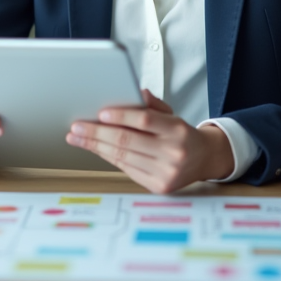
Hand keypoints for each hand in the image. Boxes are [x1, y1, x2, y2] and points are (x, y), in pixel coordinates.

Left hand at [65, 90, 234, 192]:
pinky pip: (126, 169)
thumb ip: (152, 105)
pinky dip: (107, 157)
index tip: (100, 113)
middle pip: (127, 141)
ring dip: (95, 146)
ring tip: (78, 138)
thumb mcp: (172, 114)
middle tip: (77, 127)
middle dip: (97, 133)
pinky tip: (95, 148)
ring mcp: (166, 173)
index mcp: (177, 130)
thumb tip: (134, 93)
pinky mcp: (158, 187)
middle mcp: (173, 153)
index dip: (121, 116)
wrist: (204, 159)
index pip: (145, 121)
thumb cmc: (181, 134)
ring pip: (122, 157)